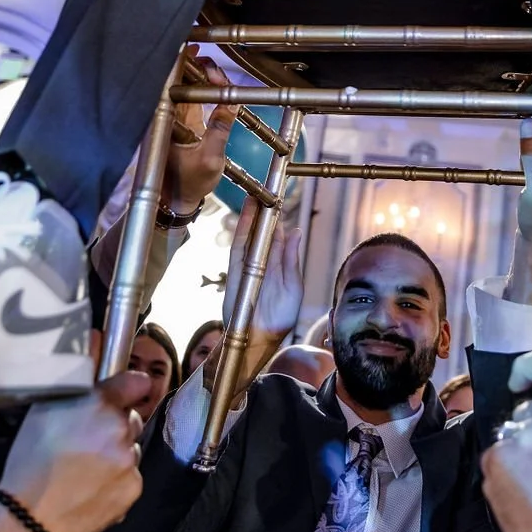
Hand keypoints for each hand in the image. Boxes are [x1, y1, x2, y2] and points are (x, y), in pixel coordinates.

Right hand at [0, 373, 145, 531]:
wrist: (29, 520)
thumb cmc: (30, 460)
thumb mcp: (44, 409)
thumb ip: (77, 376)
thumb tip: (97, 337)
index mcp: (98, 404)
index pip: (135, 382)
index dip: (130, 387)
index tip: (127, 392)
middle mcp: (119, 428)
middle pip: (130, 418)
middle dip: (116, 426)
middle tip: (88, 441)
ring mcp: (129, 460)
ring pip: (131, 448)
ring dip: (117, 453)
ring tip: (87, 469)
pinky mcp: (133, 489)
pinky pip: (131, 476)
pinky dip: (118, 480)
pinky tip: (92, 488)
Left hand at [165, 50, 237, 213]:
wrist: (178, 201)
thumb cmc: (189, 184)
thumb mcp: (210, 159)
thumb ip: (220, 129)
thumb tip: (231, 102)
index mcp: (166, 122)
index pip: (173, 85)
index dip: (185, 67)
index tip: (204, 60)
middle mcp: (166, 117)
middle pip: (179, 82)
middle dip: (197, 68)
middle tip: (214, 65)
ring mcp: (174, 119)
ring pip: (186, 88)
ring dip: (202, 78)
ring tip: (217, 72)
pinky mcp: (183, 124)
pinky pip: (192, 99)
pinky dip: (204, 90)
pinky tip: (216, 84)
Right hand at [223, 199, 302, 344]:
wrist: (260, 341)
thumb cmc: (279, 318)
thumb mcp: (293, 286)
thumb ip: (291, 259)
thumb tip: (295, 231)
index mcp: (277, 266)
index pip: (276, 237)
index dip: (277, 219)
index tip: (279, 200)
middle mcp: (261, 263)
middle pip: (261, 233)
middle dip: (262, 213)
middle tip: (266, 191)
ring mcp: (247, 267)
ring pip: (248, 236)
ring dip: (250, 216)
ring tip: (254, 195)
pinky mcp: (236, 273)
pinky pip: (238, 248)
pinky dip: (242, 231)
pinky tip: (247, 216)